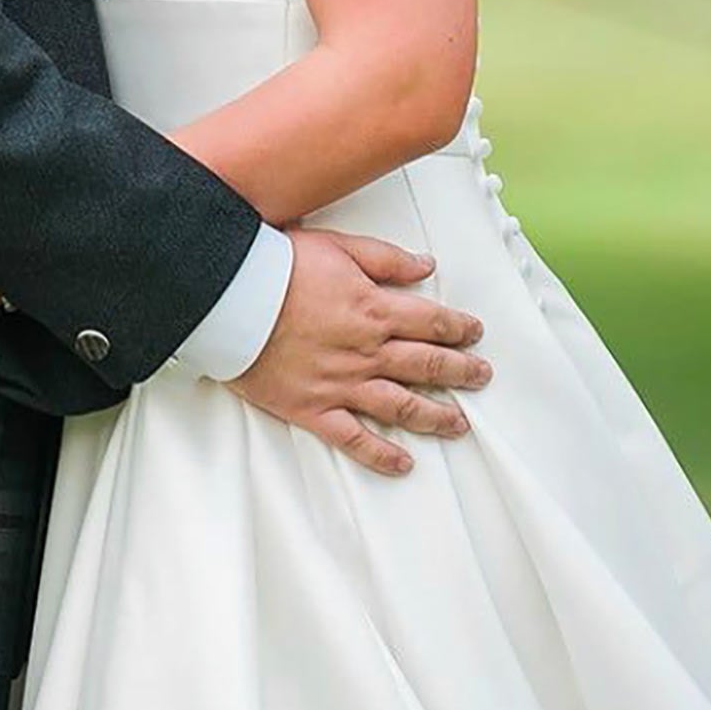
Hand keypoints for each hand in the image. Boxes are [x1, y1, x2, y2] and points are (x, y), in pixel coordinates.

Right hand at [227, 227, 490, 476]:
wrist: (228, 298)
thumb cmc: (277, 267)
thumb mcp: (338, 246)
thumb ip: (385, 259)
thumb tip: (425, 266)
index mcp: (375, 310)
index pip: (433, 322)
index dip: (459, 328)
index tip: (475, 333)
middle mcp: (366, 351)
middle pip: (427, 365)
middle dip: (461, 372)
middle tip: (481, 377)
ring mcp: (341, 384)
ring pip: (402, 407)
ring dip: (436, 417)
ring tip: (458, 424)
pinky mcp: (313, 409)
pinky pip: (354, 439)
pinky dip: (381, 455)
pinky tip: (403, 463)